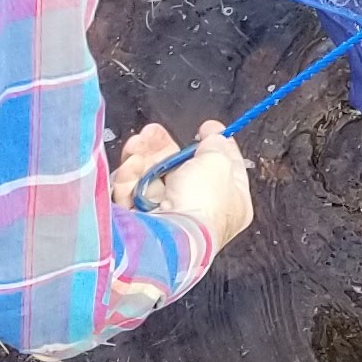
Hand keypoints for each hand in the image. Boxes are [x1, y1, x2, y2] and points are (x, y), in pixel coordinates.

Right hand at [113, 121, 253, 251]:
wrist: (167, 235)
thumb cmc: (201, 202)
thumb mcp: (218, 161)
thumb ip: (216, 144)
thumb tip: (214, 136)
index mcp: (231, 202)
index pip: (226, 168)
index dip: (215, 144)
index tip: (205, 127)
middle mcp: (202, 211)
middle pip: (182, 170)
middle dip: (163, 147)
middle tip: (152, 132)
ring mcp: (171, 217)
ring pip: (153, 178)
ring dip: (142, 157)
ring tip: (136, 144)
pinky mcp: (143, 222)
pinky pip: (134, 193)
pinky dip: (130, 177)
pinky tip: (131, 165)